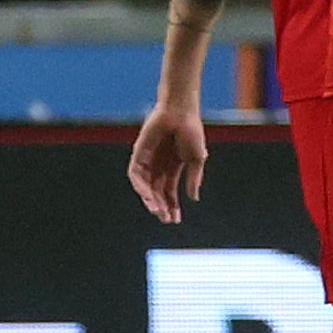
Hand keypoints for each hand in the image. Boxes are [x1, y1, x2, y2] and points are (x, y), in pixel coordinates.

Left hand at [129, 104, 207, 222]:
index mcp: (173, 167)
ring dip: (150, 200)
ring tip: (157, 211)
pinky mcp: (138, 153)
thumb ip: (193, 179)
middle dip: (161, 206)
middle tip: (166, 219)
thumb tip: (194, 199)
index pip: (169, 192)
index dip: (172, 206)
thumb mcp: (196, 159)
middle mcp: (158, 166)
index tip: (176, 220)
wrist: (181, 112)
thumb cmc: (191, 131)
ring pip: (145, 186)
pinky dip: (140, 186)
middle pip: (157, 192)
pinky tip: (147, 195)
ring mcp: (148, 160)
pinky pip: (135, 174)